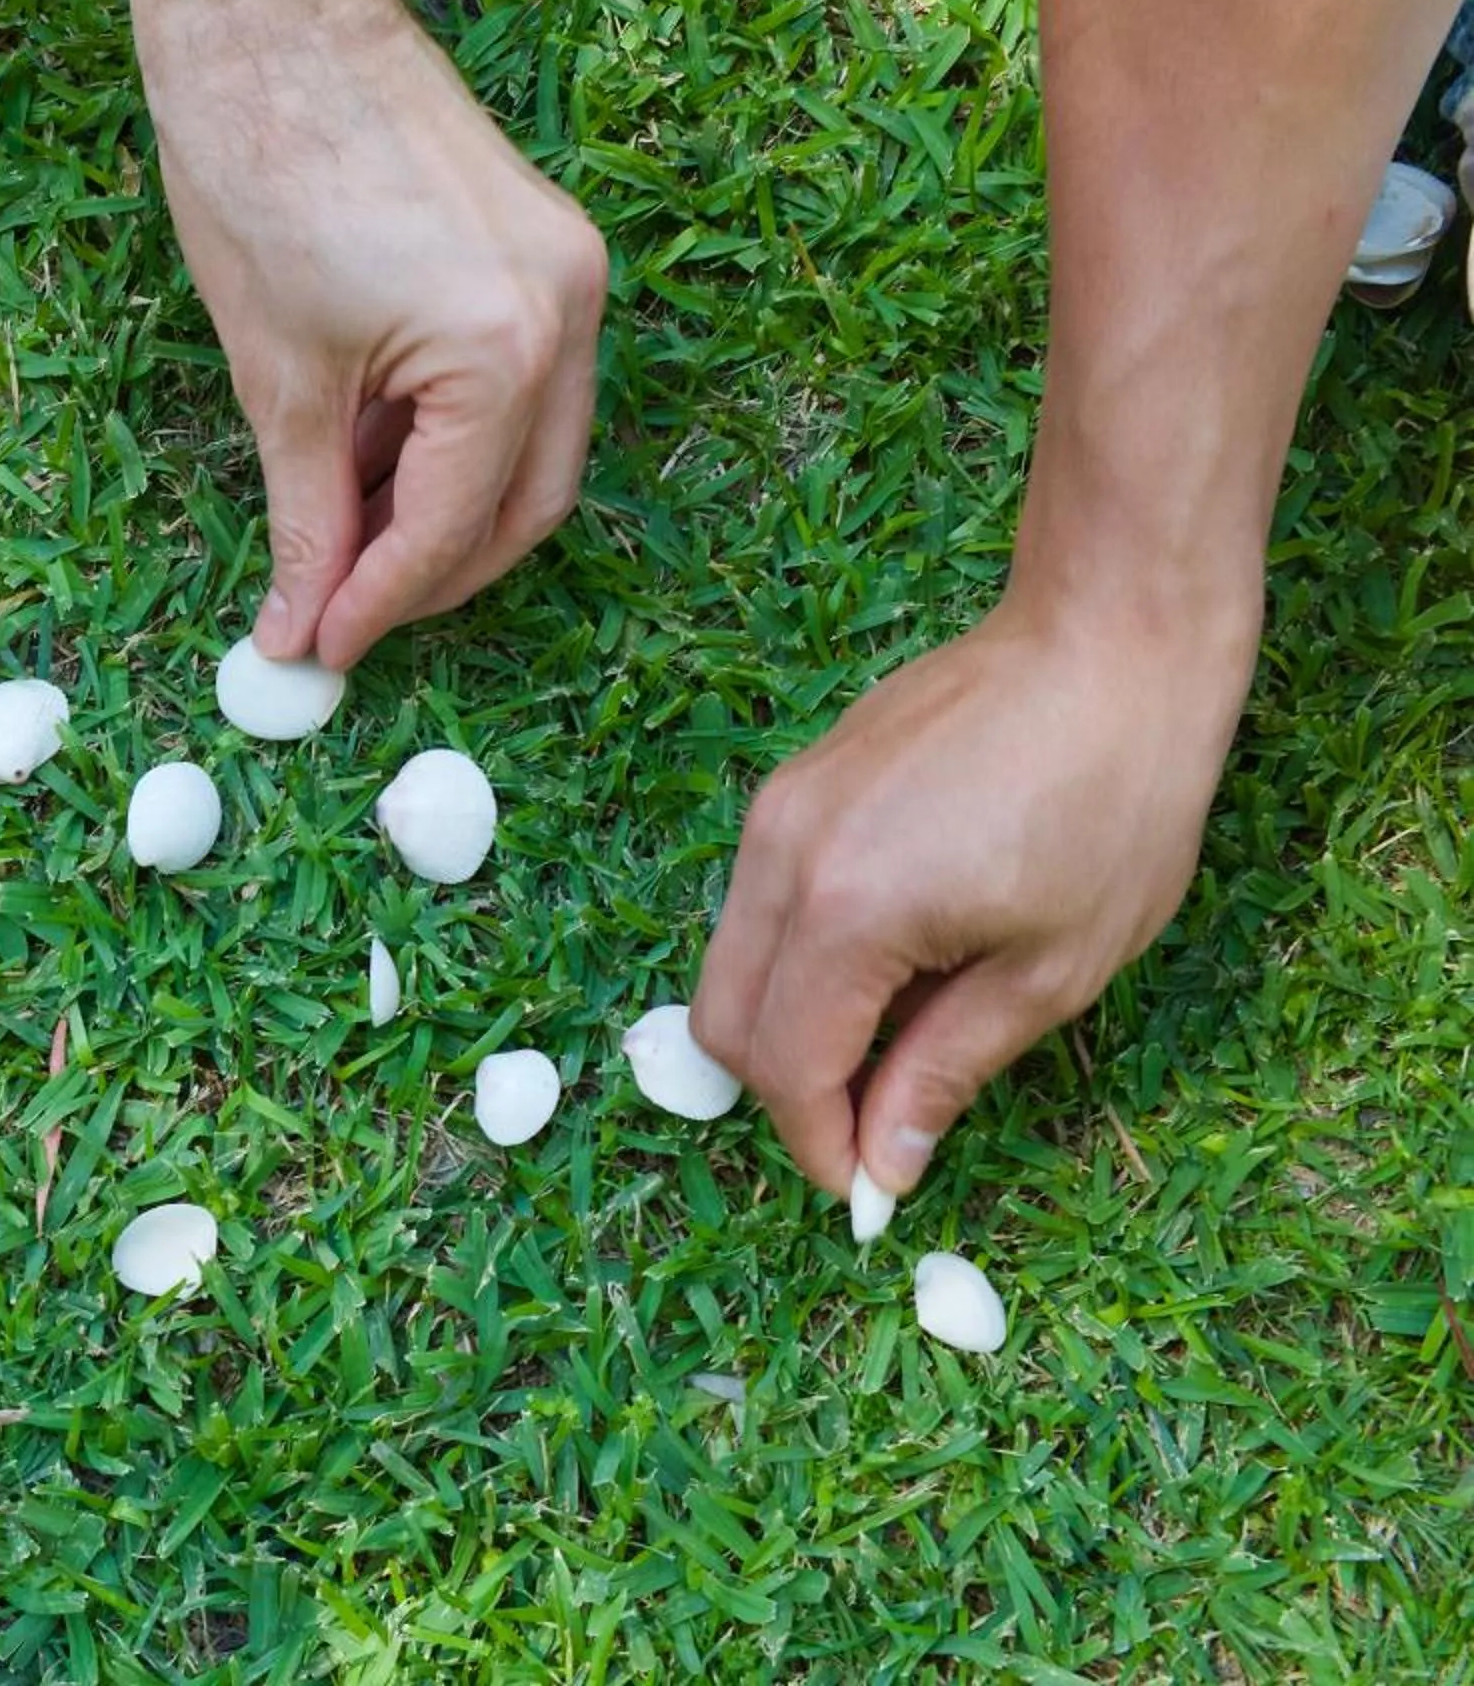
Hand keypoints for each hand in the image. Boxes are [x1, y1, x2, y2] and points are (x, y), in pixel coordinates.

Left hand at [135, 0, 607, 669]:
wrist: (269, 14)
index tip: (316, 649)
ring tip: (332, 533)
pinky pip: (517, 380)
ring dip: (437, 506)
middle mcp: (568, 311)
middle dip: (430, 572)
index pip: (456, 529)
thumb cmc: (259, 171)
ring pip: (526, 448)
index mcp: (508, 349)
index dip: (380, 605)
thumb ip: (308, 513)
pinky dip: (446, 435)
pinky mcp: (543, 243)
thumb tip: (301, 623)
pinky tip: (363, 455)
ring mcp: (568, 271)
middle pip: (525, 503)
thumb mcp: (278, 378)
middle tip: (336, 613)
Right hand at [688, 597, 1254, 1197]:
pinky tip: (887, 963)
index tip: (870, 1193)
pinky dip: (795, 962)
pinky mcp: (791, 786)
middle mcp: (781, 860)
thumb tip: (883, 1168)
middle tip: (872, 1128)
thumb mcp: (1051, 970)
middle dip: (784, 1096)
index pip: (787, 1069)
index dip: (822, 1147)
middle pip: (722, 1024)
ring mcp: (776, 813)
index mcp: (847, 914)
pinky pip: (756, 904)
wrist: (1106, 641)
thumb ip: (944, 1073)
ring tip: (889, 1043)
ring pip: (729, 963)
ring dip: (786, 1027)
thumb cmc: (1111, 803)